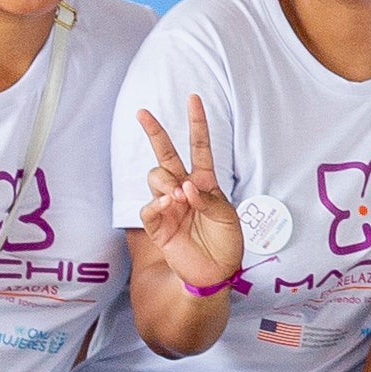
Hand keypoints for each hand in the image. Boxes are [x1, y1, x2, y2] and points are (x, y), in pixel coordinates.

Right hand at [135, 103, 246, 295]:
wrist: (215, 273)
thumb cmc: (226, 243)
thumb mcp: (228, 218)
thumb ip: (208, 200)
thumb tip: (185, 186)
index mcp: (205, 183)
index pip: (199, 147)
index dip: (197, 123)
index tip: (193, 98)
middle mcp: (184, 189)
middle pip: (166, 154)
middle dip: (154, 132)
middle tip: (142, 112)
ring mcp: (169, 206)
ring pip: (155, 177)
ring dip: (165, 181)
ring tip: (178, 196)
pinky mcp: (158, 225)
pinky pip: (149, 207)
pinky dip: (157, 204)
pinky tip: (168, 205)